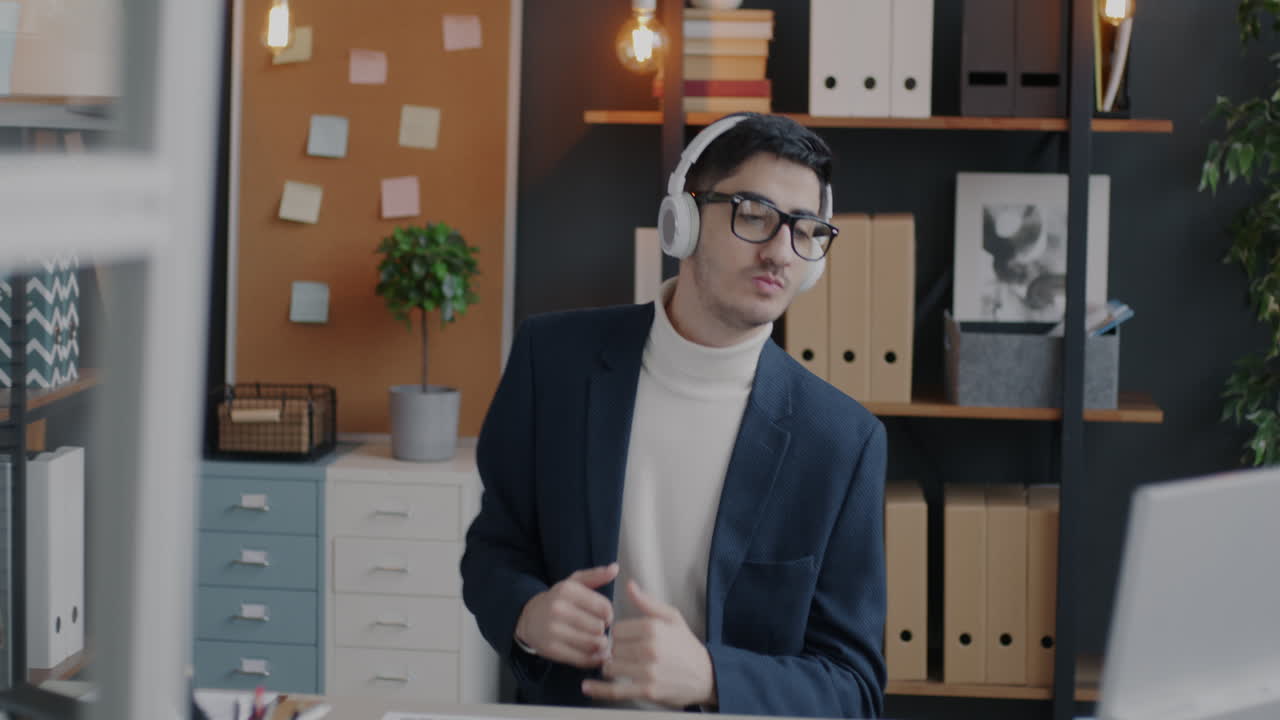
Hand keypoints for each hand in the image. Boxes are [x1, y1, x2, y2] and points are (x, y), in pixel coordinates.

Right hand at [514, 563, 617, 668]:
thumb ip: (596, 576)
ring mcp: (553, 630)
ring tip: (597, 642)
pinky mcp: (550, 649)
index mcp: (567, 590)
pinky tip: (593, 653)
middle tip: (598, 630)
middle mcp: (558, 609)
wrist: (530, 618)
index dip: (609, 614)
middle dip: (603, 630)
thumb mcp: (574, 583)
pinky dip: (592, 659)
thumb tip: (615, 568)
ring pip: (592, 644)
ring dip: (600, 646)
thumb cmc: (559, 600)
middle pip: (599, 627)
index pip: (604, 608)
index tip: (604, 616)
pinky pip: (582, 659)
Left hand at [581, 580, 716, 708]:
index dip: (618, 635)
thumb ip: (647, 602)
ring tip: (620, 666)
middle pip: (613, 648)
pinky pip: (616, 690)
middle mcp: (650, 648)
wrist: (705, 676)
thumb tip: (629, 585)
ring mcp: (648, 671)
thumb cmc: (686, 646)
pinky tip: (588, 687)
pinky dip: (599, 690)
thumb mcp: (672, 617)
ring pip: (611, 667)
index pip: (617, 629)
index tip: (626, 639)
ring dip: (611, 668)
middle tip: (626, 654)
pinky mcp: (647, 690)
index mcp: (653, 628)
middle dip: (615, 651)